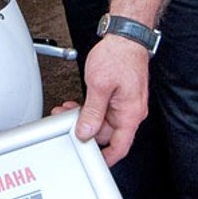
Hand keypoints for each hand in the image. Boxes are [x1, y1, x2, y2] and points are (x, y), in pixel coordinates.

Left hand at [74, 36, 149, 166]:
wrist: (126, 36)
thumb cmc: (118, 56)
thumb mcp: (99, 86)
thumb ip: (92, 112)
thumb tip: (85, 131)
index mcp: (130, 113)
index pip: (119, 147)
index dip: (105, 159)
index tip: (91, 162)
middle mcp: (131, 111)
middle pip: (107, 134)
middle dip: (85, 131)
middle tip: (67, 125)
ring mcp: (126, 103)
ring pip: (103, 121)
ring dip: (84, 119)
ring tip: (67, 112)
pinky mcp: (120, 96)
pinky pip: (104, 110)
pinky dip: (89, 109)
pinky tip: (77, 105)